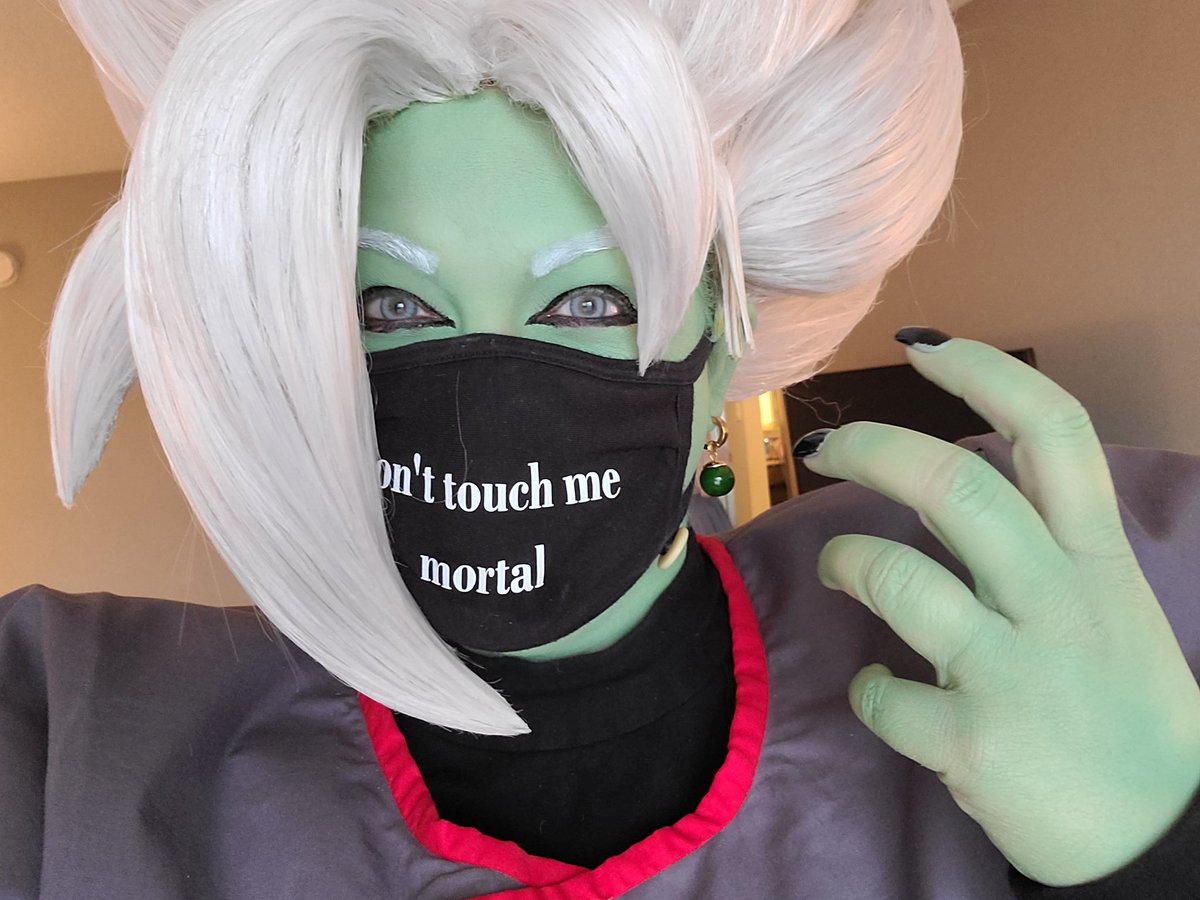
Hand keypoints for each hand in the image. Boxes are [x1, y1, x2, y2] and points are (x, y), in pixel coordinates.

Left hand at [797, 332, 1199, 886]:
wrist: (1160, 839)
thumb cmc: (1120, 706)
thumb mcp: (1108, 606)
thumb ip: (1043, 543)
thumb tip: (943, 480)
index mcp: (1098, 558)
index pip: (1054, 431)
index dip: (984, 372)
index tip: (921, 345)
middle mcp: (1059, 601)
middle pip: (958, 484)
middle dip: (875, 447)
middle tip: (824, 447)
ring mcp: (1017, 671)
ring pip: (901, 578)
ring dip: (848, 559)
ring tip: (839, 568)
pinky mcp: (974, 742)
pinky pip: (883, 695)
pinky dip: (865, 690)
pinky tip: (880, 694)